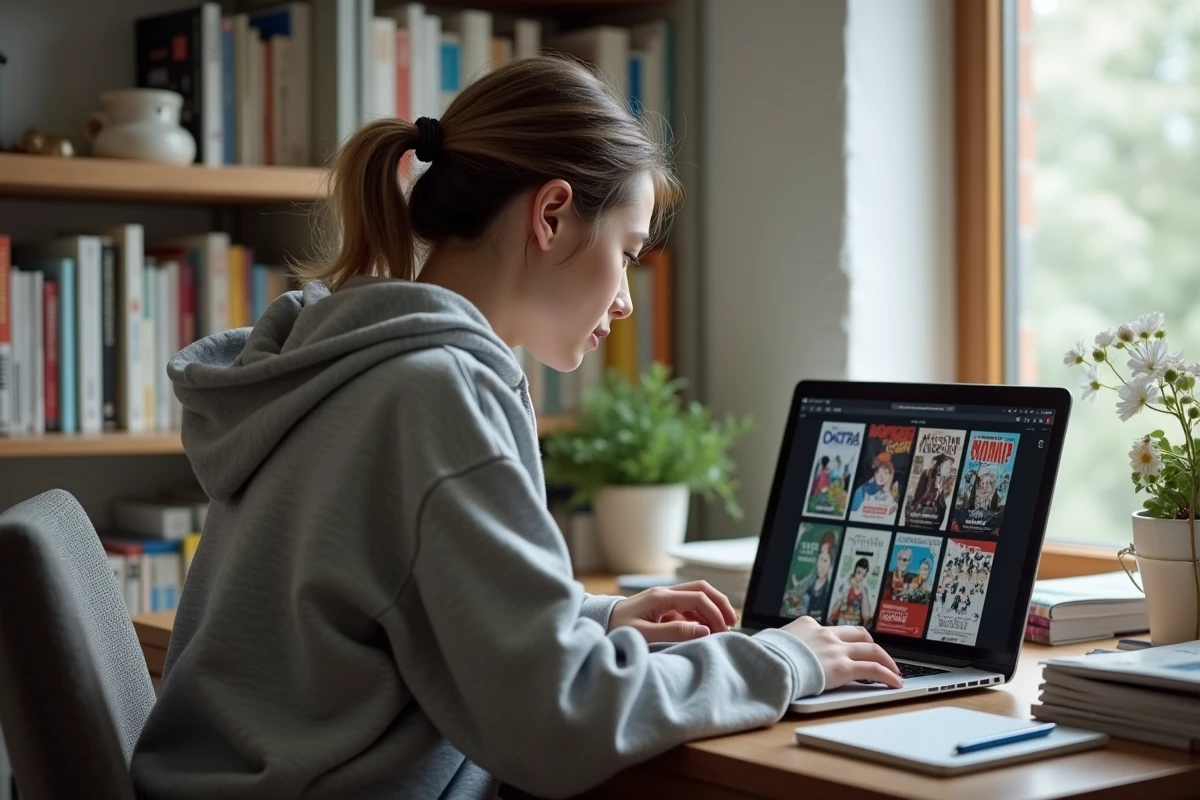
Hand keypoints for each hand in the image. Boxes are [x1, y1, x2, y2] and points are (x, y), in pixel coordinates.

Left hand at [608, 581, 738, 642]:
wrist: (599, 623)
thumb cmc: (617, 629)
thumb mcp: (644, 634)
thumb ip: (674, 632)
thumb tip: (703, 631)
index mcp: (661, 597)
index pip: (697, 597)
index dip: (714, 612)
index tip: (723, 630)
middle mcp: (664, 593)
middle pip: (701, 589)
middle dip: (719, 603)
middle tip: (732, 622)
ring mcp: (664, 599)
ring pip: (697, 596)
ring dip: (712, 609)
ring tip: (723, 627)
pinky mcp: (663, 607)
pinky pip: (688, 607)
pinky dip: (701, 616)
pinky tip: (707, 629)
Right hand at [779, 617, 902, 689]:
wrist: (767, 664)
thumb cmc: (763, 656)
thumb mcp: (770, 642)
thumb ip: (780, 644)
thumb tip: (771, 649)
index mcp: (806, 625)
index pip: (830, 629)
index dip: (842, 639)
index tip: (846, 646)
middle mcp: (825, 634)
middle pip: (858, 633)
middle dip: (870, 643)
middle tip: (876, 654)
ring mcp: (836, 650)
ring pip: (872, 649)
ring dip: (886, 660)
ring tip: (894, 670)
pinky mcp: (843, 668)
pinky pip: (873, 670)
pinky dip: (888, 675)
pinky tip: (895, 682)